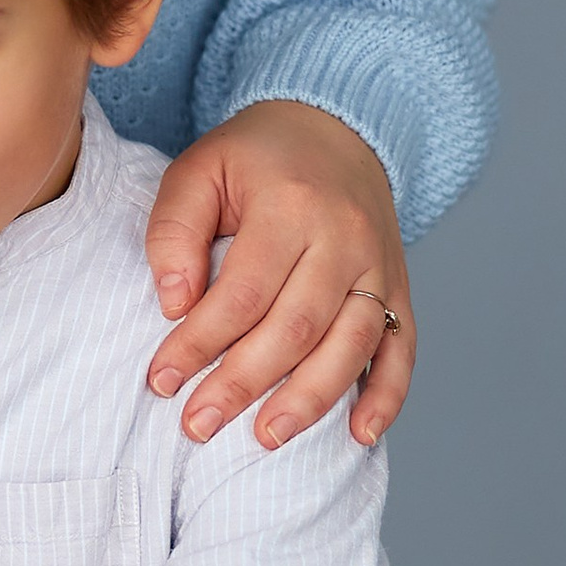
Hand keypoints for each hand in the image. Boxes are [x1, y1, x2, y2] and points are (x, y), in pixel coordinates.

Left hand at [145, 101, 413, 447]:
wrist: (336, 128)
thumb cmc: (255, 159)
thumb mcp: (199, 169)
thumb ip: (174, 230)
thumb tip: (175, 303)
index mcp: (292, 204)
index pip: (243, 293)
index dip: (200, 342)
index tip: (162, 380)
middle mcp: (345, 238)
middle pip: (296, 327)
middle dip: (243, 383)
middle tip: (198, 424)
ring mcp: (379, 267)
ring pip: (351, 345)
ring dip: (309, 400)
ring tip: (266, 437)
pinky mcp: (400, 287)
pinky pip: (403, 349)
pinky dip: (386, 396)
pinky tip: (359, 436)